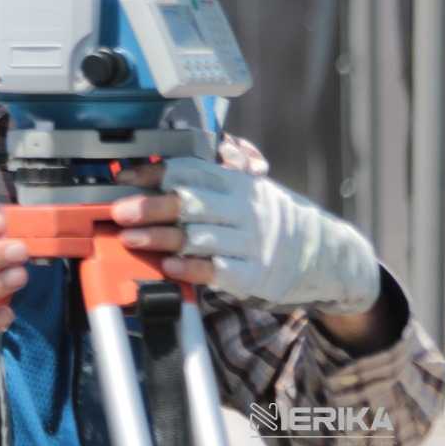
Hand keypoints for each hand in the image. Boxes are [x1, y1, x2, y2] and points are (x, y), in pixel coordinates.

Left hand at [111, 141, 379, 313]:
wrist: (324, 254)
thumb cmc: (270, 220)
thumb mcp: (246, 191)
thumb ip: (209, 183)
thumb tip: (157, 174)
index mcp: (238, 184)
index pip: (193, 170)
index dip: (156, 172)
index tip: (125, 177)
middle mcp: (244, 210)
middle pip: (193, 203)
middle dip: (152, 205)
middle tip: (120, 211)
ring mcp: (251, 243)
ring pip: (200, 237)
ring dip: (161, 238)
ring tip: (131, 239)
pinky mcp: (255, 275)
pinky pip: (219, 271)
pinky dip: (192, 268)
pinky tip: (169, 267)